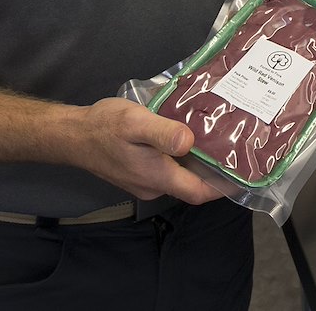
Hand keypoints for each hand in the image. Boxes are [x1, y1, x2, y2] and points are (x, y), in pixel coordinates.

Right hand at [65, 98, 222, 204]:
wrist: (72, 135)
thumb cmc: (103, 127)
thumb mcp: (135, 122)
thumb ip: (163, 133)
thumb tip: (189, 142)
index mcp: (158, 176)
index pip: (199, 192)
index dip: (223, 185)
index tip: (243, 170)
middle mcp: (153, 185)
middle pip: (192, 185)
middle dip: (212, 170)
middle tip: (233, 144)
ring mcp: (144, 181)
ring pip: (178, 176)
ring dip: (195, 162)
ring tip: (213, 135)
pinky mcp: (137, 173)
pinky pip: (165, 170)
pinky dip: (178, 158)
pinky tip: (183, 135)